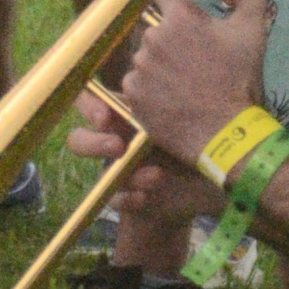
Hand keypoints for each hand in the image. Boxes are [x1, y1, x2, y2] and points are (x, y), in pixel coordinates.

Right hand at [63, 88, 199, 221]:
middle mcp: (115, 140)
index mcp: (124, 112)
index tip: (106, 114)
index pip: (89, 101)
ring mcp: (119, 170)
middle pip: (78, 140)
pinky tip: (146, 196)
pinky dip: (127, 198)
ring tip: (157, 175)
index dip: (88, 107)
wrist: (210, 176)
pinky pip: (115, 200)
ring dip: (125, 175)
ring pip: (100, 173)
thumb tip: (162, 89)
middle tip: (119, 146)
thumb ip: (170, 102)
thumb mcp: (186, 114)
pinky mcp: (127, 196)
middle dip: (93, 143)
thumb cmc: (197, 131)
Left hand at [118, 0, 273, 169]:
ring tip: (187, 84)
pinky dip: (150, 88)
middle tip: (197, 61)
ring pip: (146, 57)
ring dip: (161, 64)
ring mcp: (140, 68)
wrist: (228, 136)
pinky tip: (172, 98)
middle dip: (172, 39)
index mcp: (181, 18)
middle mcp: (154, 38)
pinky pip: (137, 83)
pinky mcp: (132, 95)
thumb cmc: (241, 80)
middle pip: (156, 28)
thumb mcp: (252, 31)